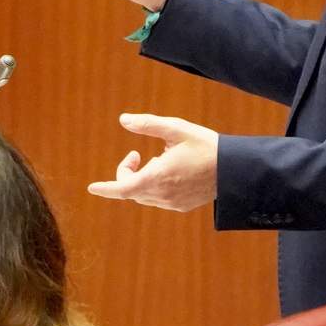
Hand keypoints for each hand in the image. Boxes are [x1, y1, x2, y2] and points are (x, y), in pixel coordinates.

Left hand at [88, 113, 219, 211]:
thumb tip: (123, 119)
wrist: (234, 169)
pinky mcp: (181, 206)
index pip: (124, 187)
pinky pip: (157, 200)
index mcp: (159, 176)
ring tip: (156, 160)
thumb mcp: (176, 129)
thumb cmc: (205, 145)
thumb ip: (148, 124)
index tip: (91, 188)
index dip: (106, 188)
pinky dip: (153, 187)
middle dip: (126, 172)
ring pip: (143, 196)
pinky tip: (169, 173)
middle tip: (136, 153)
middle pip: (130, 189)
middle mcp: (163, 194)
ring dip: (140, 179)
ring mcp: (172, 203)